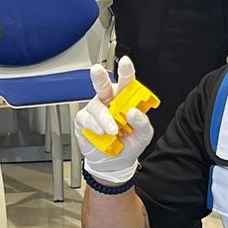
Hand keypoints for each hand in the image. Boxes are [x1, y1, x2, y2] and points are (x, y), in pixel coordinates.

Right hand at [74, 57, 153, 185]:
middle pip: (103, 85)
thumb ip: (143, 123)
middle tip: (97, 70)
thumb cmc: (128, 144)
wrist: (114, 164)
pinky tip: (101, 132)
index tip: (125, 62)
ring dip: (105, 118)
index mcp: (125, 100)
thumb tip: (134, 112)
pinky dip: (94, 125)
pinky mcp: (83, 122)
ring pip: (96, 105)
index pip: (126, 83)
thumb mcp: (143, 136)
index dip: (126, 71)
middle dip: (99, 77)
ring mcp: (95, 110)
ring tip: (112, 130)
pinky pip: (85, 118)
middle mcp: (109, 101)